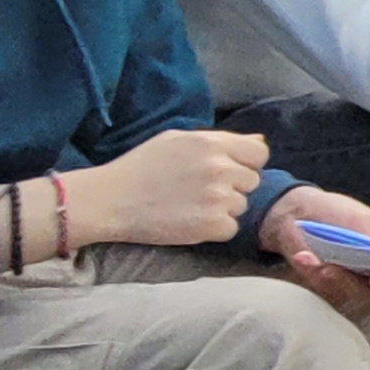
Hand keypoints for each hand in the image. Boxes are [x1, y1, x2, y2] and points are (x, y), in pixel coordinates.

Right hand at [69, 130, 268, 248]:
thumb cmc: (140, 168)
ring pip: (241, 206)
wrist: (110, 200)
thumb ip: (221, 140)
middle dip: (233, 187)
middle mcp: (220, 168)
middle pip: (251, 181)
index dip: (246, 164)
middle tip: (200, 191)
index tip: (229, 171)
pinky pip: (230, 228)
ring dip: (223, 209)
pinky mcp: (212, 225)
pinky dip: (214, 229)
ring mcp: (218, 197)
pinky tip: (190, 221)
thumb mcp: (177, 140)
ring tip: (190, 205)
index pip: (259, 153)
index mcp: (212, 144)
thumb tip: (259, 141)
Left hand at [260, 189, 369, 309]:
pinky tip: (305, 258)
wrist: (294, 215)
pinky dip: (316, 273)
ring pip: (365, 297)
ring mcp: (360, 283)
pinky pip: (331, 293)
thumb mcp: (365, 221)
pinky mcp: (334, 290)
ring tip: (324, 262)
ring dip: (343, 279)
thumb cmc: (337, 213)